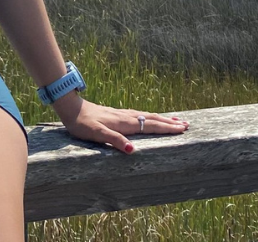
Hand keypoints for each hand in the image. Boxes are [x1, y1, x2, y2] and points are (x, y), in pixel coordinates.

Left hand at [54, 94, 187, 153]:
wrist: (71, 109)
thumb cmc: (82, 124)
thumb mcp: (97, 134)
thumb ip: (115, 141)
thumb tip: (133, 150)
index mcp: (124, 123)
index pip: (150, 125)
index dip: (166, 128)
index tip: (182, 129)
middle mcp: (126, 117)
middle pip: (152, 119)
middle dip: (169, 123)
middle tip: (186, 125)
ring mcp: (122, 114)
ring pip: (147, 116)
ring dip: (162, 119)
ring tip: (175, 120)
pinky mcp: (117, 114)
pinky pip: (140, 115)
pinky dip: (150, 117)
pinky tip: (150, 118)